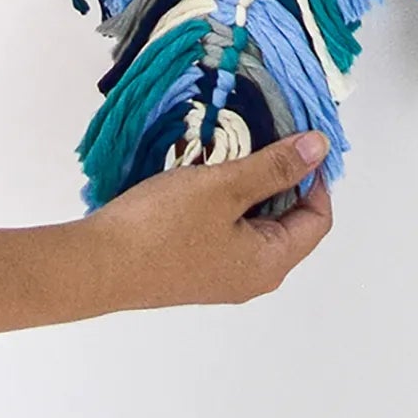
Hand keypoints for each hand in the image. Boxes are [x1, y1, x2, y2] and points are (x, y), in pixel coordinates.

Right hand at [82, 134, 335, 308]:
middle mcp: (251, 278)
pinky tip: (208, 176)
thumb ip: (275, 167)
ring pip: (256, 225)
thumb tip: (320, 147)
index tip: (296, 140)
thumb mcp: (225, 186)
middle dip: (282, 179)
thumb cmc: (162, 227)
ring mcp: (220, 276)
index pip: (318, 220)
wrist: (96, 265)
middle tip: (265, 139)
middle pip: (289, 223)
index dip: (314, 177)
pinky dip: (228, 202)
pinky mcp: (194, 268)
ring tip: (234, 152)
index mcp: (269, 264)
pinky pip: (228, 232)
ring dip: (251, 187)